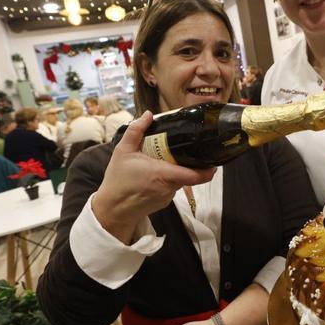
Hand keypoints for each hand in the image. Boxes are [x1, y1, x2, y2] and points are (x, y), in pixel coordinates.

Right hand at [91, 111, 215, 243]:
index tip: (213, 161)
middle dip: (188, 163)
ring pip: (180, 181)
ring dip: (176, 171)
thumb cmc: (117, 181)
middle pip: (188, 174)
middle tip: (182, 150)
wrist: (112, 209)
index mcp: (162, 174)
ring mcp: (167, 197)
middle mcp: (169, 188)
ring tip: (164, 160)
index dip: (208, 170)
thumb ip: (136, 131)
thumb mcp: (123, 151)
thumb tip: (148, 114)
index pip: (195, 175)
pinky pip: (172, 188)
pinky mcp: (164, 203)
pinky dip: (168, 180)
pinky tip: (155, 175)